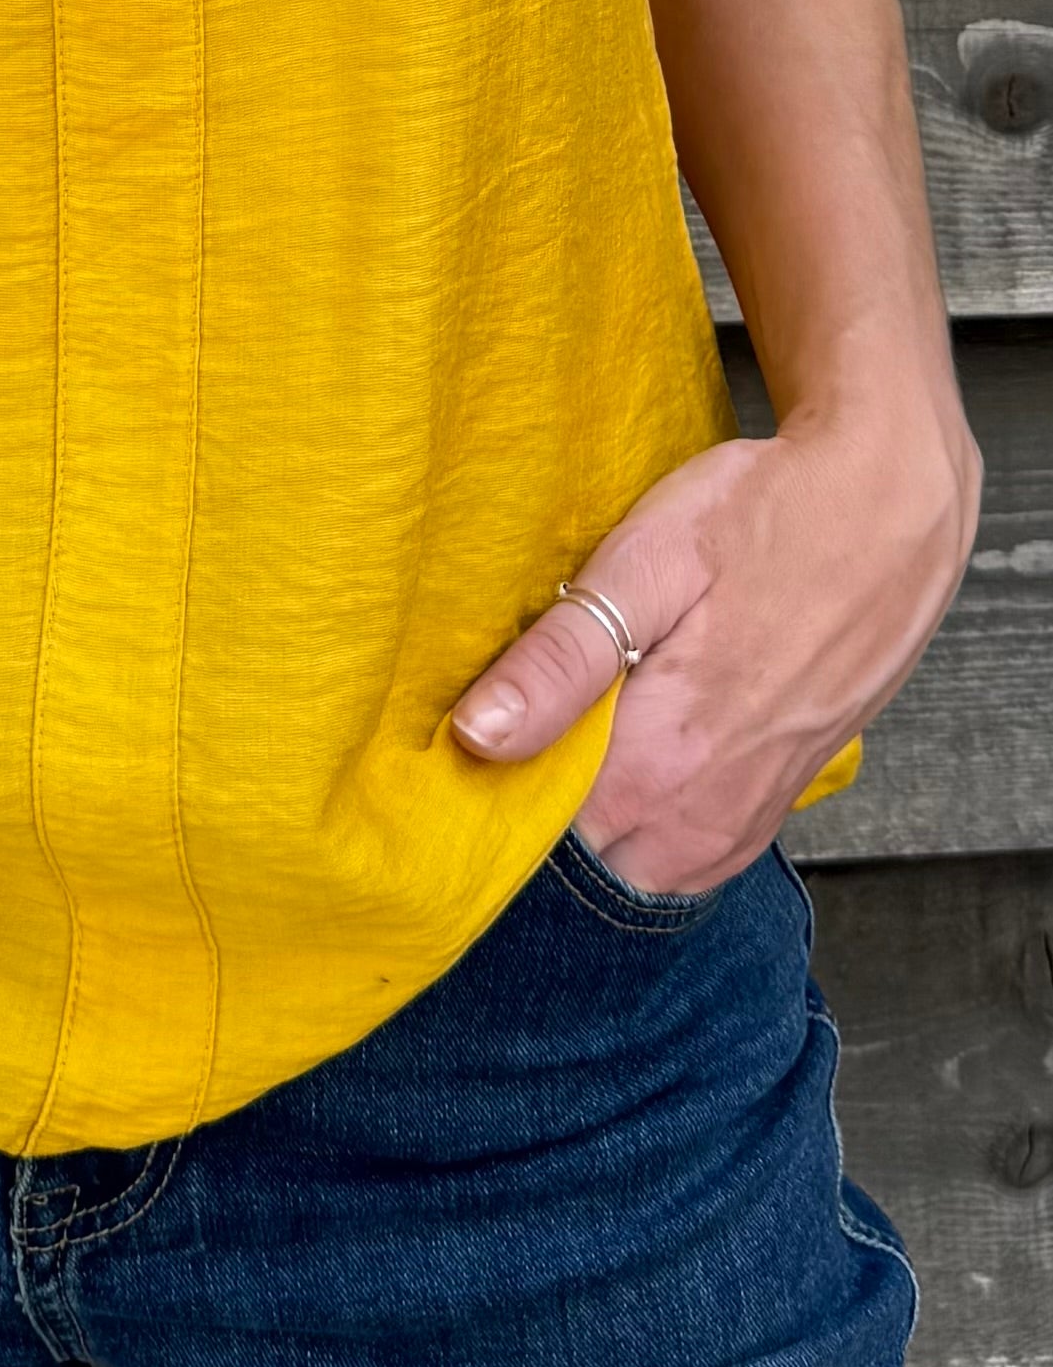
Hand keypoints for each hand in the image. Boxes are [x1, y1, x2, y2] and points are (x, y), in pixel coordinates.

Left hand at [449, 398, 979, 894]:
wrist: (889, 509)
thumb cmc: (765, 519)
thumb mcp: (648, 563)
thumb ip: (563, 659)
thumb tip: (477, 734)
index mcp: (660, 759)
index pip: (530, 821)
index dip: (490, 773)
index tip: (479, 716)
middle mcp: (705, 813)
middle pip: (579, 847)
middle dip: (544, 791)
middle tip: (540, 700)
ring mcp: (747, 815)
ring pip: (634, 857)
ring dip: (601, 804)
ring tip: (594, 714)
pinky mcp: (777, 802)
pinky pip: (691, 850)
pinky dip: (655, 815)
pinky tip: (646, 742)